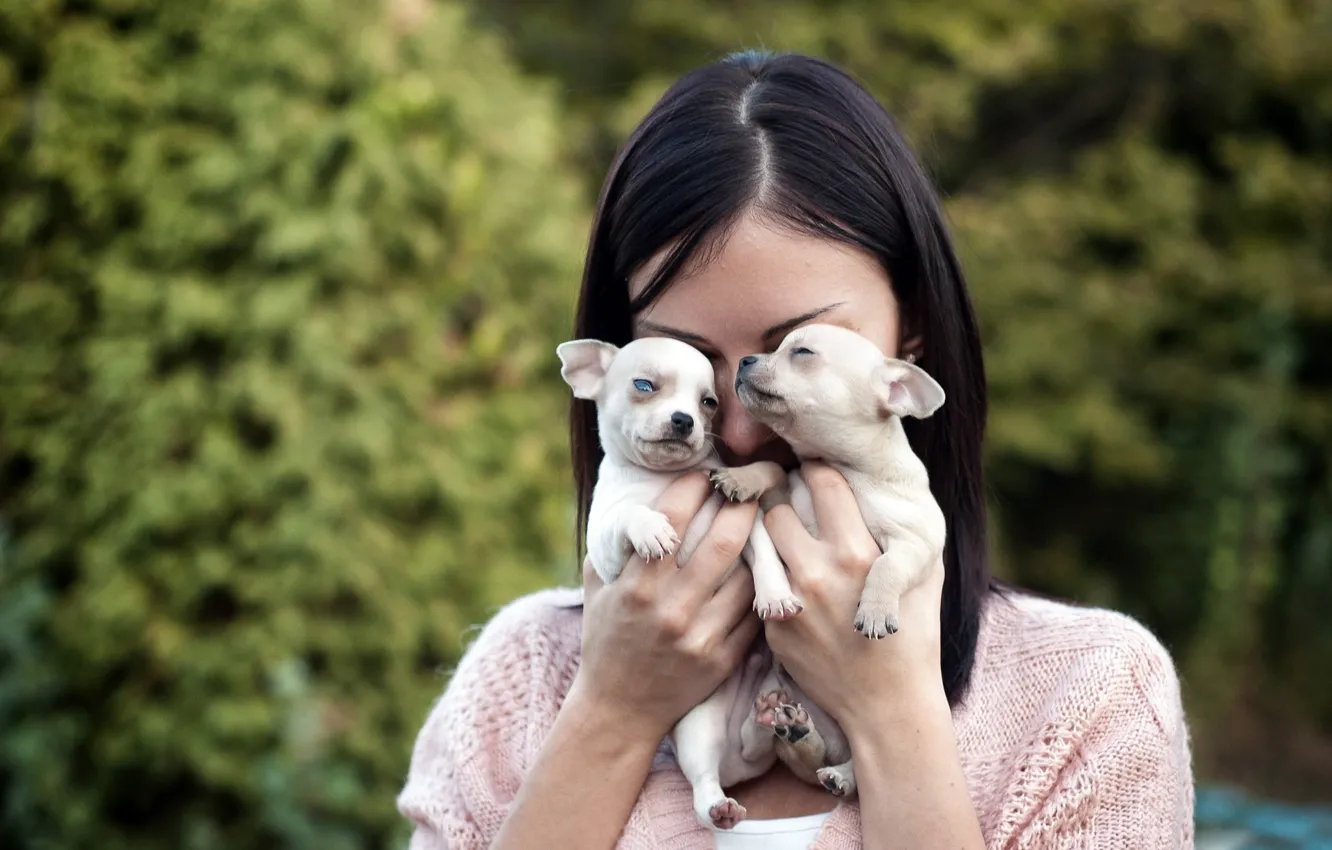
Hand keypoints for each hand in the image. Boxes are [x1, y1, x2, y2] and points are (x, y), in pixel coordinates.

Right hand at [573, 472, 761, 740]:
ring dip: (758, 545)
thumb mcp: (598, 589)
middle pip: (723, 542)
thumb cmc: (607, 640)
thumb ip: (616, 545)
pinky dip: (761, 587)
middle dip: (743, 505)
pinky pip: (754, 613)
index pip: (672, 520)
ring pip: (747, 576)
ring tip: (765, 522)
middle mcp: (670, 609)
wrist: (620, 711)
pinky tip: (765, 568)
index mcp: (637, 586)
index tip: (707, 471)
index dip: (695, 487)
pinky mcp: (723, 659)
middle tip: (753, 484)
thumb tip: (636, 497)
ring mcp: (701, 636)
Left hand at [762, 462, 945, 733]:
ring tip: (776, 528)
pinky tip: (779, 570)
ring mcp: (789, 600)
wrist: (888, 705)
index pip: (820, 480)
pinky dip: (766, 568)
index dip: (816, 468)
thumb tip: (884, 486)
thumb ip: (900, 529)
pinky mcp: (771, 626)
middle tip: (785, 494)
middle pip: (776, 503)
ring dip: (766, 529)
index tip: (813, 469)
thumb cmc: (914, 636)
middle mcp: (818, 572)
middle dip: (780, 494)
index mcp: (858, 552)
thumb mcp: (923, 575)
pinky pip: (758, 579)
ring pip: (756, 538)